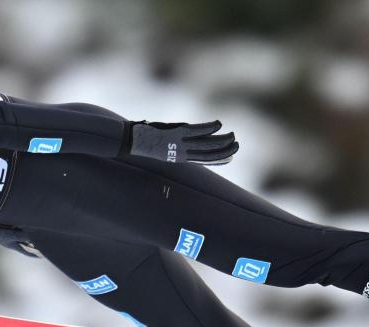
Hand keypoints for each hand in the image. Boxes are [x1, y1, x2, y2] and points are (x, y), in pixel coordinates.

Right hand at [0, 225, 41, 257]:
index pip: (25, 252)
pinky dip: (21, 226)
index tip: (41, 256)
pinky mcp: (3, 227)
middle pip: (24, 243)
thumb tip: (35, 237)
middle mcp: (10, 241)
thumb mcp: (11, 235)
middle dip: (31, 242)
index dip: (33, 254)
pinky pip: (15, 228)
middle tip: (40, 240)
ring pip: (20, 235)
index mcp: (12, 245)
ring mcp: (6, 234)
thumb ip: (23, 236)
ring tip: (35, 230)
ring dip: (26, 233)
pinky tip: (24, 221)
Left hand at [124, 120, 238, 164]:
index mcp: (179, 159)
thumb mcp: (162, 148)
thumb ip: (177, 146)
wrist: (131, 141)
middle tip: (237, 144)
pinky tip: (219, 124)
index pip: (204, 161)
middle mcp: (182, 153)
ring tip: (233, 135)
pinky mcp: (177, 132)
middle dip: (225, 150)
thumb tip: (186, 139)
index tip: (231, 157)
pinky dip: (210, 127)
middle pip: (209, 154)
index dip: (219, 160)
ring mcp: (180, 143)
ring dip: (222, 140)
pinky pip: (198, 130)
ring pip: (207, 144)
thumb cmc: (145, 143)